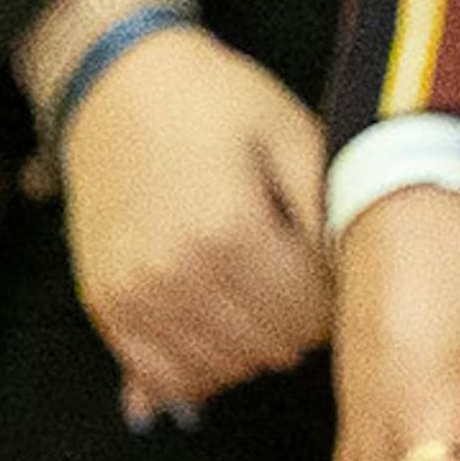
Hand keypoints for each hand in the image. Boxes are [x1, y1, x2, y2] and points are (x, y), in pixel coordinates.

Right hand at [47, 15, 335, 422]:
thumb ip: (329, 210)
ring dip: (252, 345)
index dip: (333, 298)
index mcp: (231, 229)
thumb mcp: (291, 134)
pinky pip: (165, 375)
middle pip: (270, 348)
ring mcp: (134, 295)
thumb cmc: (214, 103)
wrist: (118, 85)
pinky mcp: (105, 305)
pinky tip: (217, 323)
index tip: (327, 269)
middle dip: (298, 322)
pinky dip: (201, 366)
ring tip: (257, 292)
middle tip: (295, 278)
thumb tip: (355, 279)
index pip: (310, 316)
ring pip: (223, 371)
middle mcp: (176, 273)